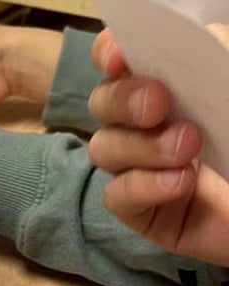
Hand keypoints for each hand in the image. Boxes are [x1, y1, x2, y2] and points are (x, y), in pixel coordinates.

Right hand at [88, 28, 228, 265]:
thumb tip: (202, 38)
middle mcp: (152, 125)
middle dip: (122, 99)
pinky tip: (180, 183)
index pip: (125, 62)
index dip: (110, 53)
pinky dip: (142, 186)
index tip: (118, 58)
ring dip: (140, 145)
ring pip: (104, 148)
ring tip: (187, 148)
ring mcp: (145, 170)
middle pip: (103, 102)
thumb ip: (226, 59)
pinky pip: (116, 196)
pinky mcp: (146, 213)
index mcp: (178, 88)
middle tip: (158, 104)